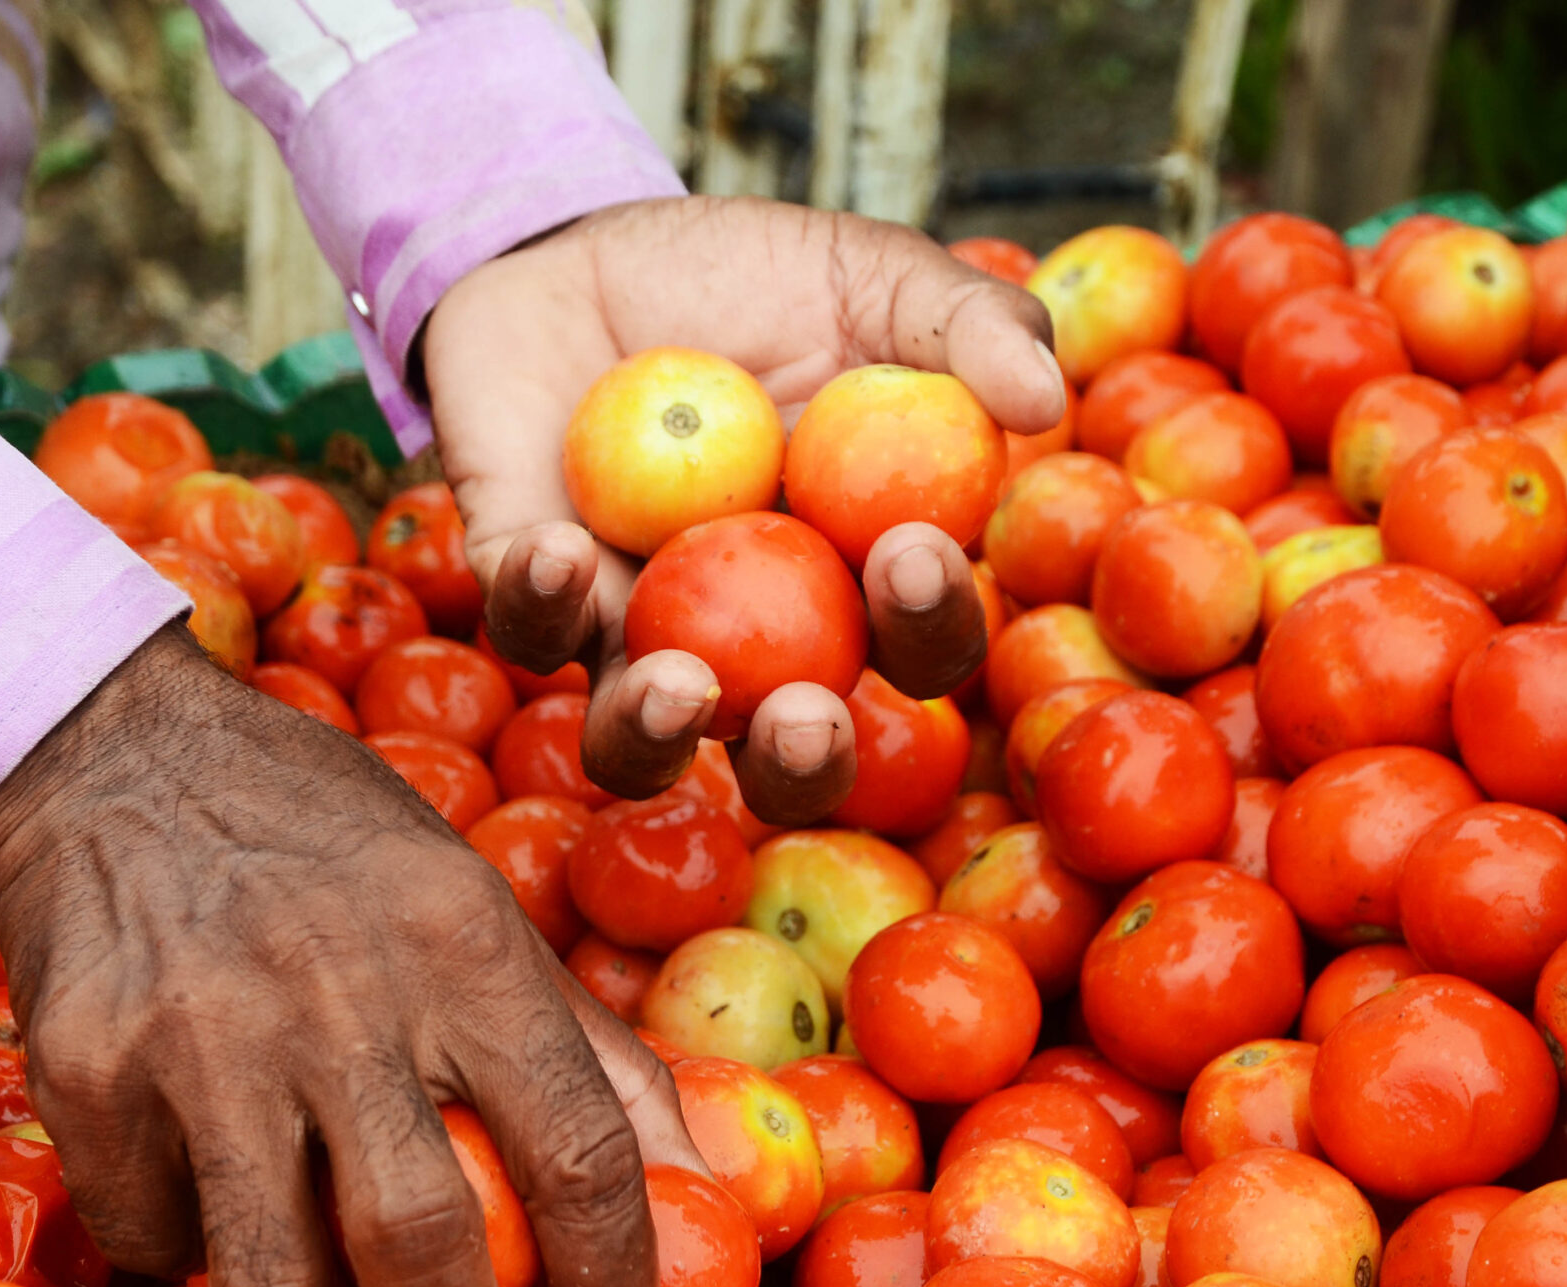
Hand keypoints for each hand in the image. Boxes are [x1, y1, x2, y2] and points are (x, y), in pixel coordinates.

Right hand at [0, 625, 707, 1286]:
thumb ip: (585, 1049)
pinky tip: (211, 1192)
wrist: (114, 756)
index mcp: (462, 947)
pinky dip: (194, 1251)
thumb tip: (701, 1187)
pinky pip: (155, 1239)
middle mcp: (336, 992)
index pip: (578, 1153)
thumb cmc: (326, 847)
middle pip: (421, 1245)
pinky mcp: (87, 1074)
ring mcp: (199, 1037)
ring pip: (273, 1278)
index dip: (614, 1284)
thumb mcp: (474, 903)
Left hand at [425, 196, 1065, 823]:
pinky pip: (530, 630)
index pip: (915, 646)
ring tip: (677, 688)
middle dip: (803, 760)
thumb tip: (1042, 401)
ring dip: (656, 737)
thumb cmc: (750, 278)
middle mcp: (749, 640)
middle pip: (786, 750)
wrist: (582, 246)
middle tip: (807, 715)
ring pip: (638, 742)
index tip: (912, 553)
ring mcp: (630, 629)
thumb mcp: (872, 277)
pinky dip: (541, 600)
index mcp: (854, 582)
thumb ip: (968, 324)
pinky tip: (558, 548)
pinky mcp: (524, 594)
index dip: (928, 626)